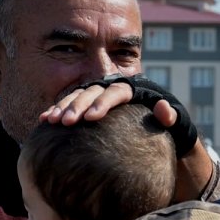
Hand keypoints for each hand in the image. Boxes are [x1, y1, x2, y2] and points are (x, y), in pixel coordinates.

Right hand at [40, 75, 197, 157]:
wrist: (158, 131)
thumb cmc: (168, 129)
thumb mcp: (175, 123)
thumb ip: (170, 116)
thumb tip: (164, 108)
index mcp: (133, 90)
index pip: (116, 92)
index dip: (103, 103)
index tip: (92, 118)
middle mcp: (113, 89)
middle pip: (93, 92)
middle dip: (78, 105)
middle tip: (65, 122)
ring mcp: (99, 95)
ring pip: (78, 95)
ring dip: (63, 106)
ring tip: (51, 121)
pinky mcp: (89, 105)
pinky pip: (70, 104)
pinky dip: (57, 110)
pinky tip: (44, 121)